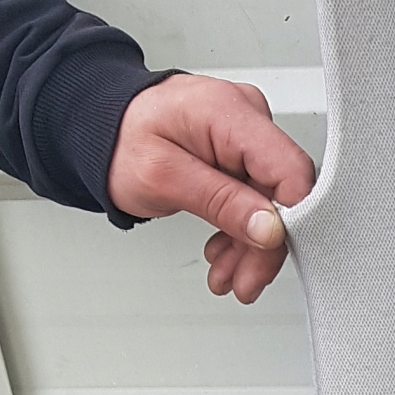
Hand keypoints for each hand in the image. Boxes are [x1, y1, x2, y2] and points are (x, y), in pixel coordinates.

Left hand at [106, 75, 316, 303]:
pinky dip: (241, 231)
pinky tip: (225, 253)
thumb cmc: (120, 141)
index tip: (268, 253)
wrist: (102, 128)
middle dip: (265, 244)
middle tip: (244, 280)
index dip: (292, 218)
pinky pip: (256, 198)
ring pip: (271, 203)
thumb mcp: (163, 177)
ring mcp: (246, 136)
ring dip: (251, 246)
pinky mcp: (241, 153)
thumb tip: (271, 228)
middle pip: (283, 192)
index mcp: (230, 113)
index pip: (290, 170)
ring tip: (228, 275)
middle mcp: (247, 118)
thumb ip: (222, 202)